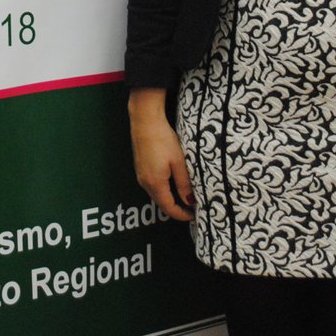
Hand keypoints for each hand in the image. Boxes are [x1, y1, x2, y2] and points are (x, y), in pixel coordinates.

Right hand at [128, 87, 194, 220]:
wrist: (145, 120)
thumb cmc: (163, 139)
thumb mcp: (179, 162)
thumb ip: (184, 184)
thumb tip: (190, 201)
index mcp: (155, 184)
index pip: (169, 208)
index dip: (182, 215)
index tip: (195, 215)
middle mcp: (145, 183)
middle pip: (162, 204)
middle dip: (177, 208)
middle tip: (193, 208)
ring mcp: (141, 175)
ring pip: (157, 195)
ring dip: (171, 199)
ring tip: (186, 196)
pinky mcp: (140, 168)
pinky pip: (153, 186)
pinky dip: (164, 190)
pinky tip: (174, 183)